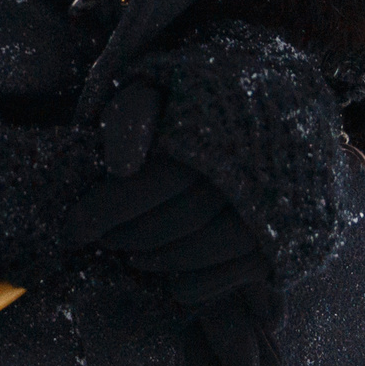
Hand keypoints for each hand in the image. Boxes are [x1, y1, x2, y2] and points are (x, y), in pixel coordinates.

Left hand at [69, 87, 284, 365]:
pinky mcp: (294, 235)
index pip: (151, 183)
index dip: (104, 211)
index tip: (70, 228)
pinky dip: (201, 283)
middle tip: (100, 239)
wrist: (285, 95)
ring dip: (161, 259)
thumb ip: (135, 111)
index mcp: (219, 130)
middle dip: (129, 234)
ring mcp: (278, 205)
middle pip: (179, 220)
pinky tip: (171, 279)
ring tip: (132, 256)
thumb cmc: (206, 92)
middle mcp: (253, 170)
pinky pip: (241, 273)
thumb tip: (116, 166)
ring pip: (210, 249)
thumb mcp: (164, 82)